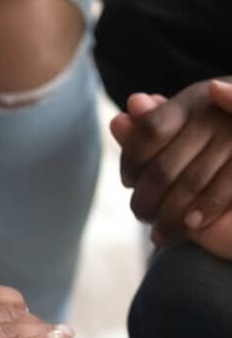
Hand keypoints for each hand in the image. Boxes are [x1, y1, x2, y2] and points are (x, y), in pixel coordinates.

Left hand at [111, 83, 231, 258]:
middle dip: (147, 198)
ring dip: (170, 214)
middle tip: (141, 215)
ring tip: (158, 235)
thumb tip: (116, 123)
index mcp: (193, 102)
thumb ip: (148, 127)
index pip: (148, 131)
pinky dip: (204, 209)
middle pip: (164, 167)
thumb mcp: (184, 124)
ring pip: (191, 183)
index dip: (131, 160)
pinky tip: (191, 225)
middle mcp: (214, 117)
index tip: (127, 181)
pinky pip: (224, 188)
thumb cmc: (215, 134)